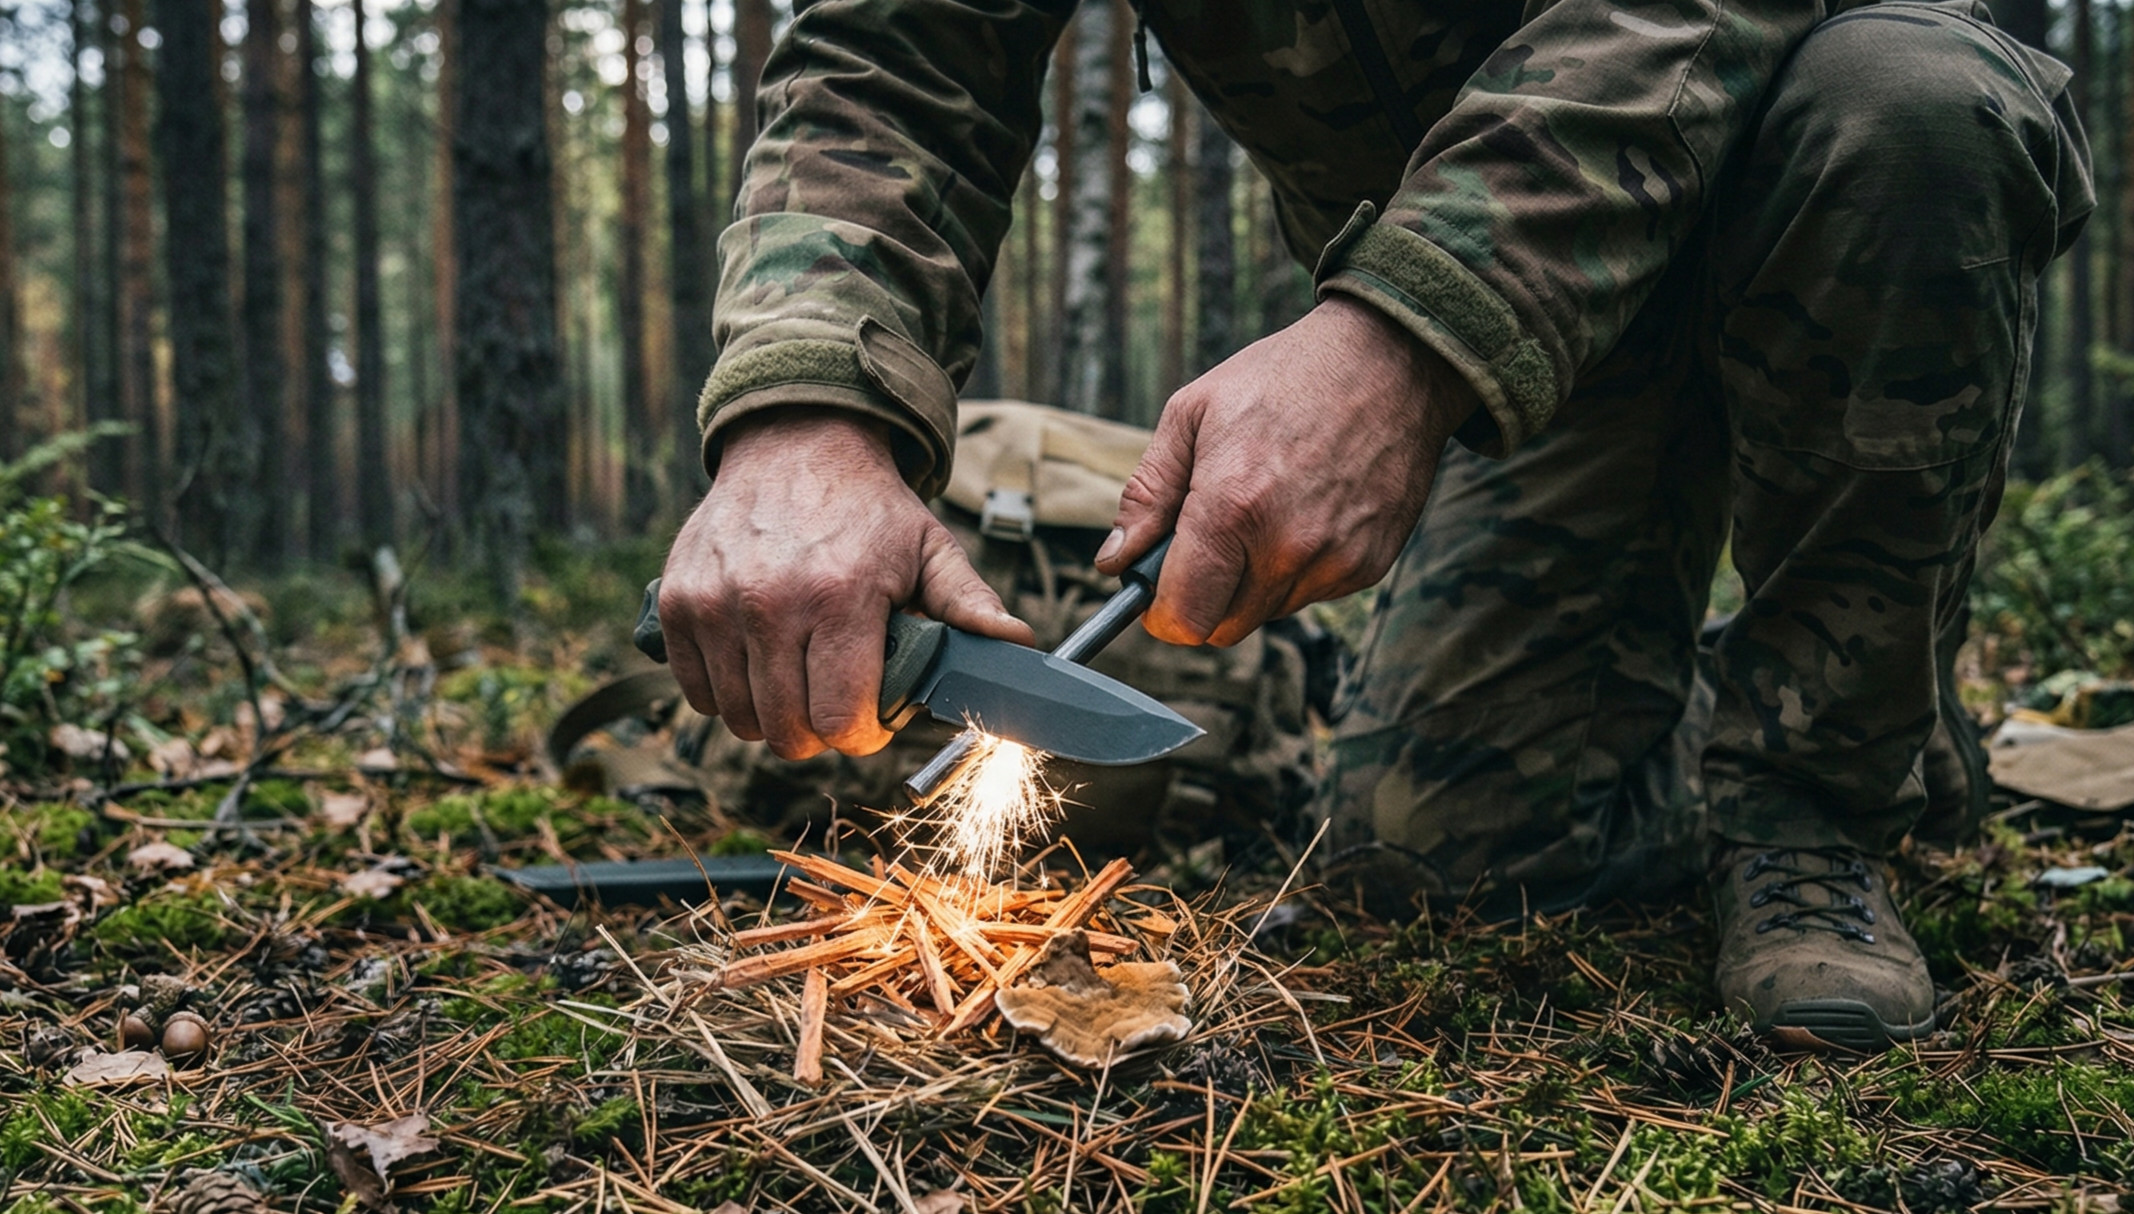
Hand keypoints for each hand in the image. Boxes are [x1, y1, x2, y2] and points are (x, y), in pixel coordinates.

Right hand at [659, 410, 1033, 758]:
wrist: (794, 443)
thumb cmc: (868, 508)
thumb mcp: (930, 548)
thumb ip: (970, 604)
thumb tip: (1017, 644)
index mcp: (841, 595)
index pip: (841, 720)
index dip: (863, 734)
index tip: (871, 716)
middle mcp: (770, 602)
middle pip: (788, 732)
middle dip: (820, 731)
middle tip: (836, 697)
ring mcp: (715, 603)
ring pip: (739, 719)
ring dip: (772, 713)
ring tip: (799, 675)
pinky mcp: (675, 601)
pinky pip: (696, 693)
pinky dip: (725, 693)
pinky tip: (756, 662)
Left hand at [1097, 295, 1479, 646]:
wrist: (1388, 360)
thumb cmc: (1284, 378)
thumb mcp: (1191, 414)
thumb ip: (1147, 495)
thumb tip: (1115, 560)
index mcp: (1232, 508)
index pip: (1184, 618)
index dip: (1161, 611)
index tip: (1159, 589)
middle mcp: (1287, 547)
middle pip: (1223, 628)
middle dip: (1204, 595)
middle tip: (1209, 539)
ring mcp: (1334, 561)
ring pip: (1267, 613)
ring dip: (1251, 581)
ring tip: (1265, 509)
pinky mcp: (1368, 566)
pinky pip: (1312, 594)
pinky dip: (1297, 568)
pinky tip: (1305, 510)